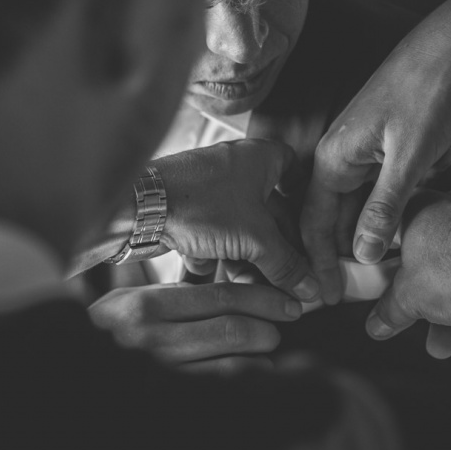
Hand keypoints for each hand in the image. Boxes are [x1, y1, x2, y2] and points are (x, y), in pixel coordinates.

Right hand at [87, 281, 302, 372]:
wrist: (76, 374)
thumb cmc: (112, 330)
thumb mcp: (132, 299)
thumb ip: (178, 292)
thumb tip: (237, 284)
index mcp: (146, 306)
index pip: (219, 297)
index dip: (262, 298)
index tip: (288, 302)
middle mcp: (153, 341)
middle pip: (232, 331)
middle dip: (268, 327)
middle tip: (282, 325)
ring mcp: (161, 375)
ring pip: (233, 366)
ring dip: (261, 358)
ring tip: (268, 351)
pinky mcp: (170, 401)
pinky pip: (222, 393)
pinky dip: (247, 384)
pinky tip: (254, 376)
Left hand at [156, 139, 320, 301]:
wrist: (138, 208)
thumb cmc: (197, 203)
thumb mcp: (255, 238)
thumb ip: (286, 264)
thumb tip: (307, 286)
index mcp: (260, 159)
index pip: (294, 170)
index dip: (304, 198)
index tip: (312, 227)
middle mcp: (236, 171)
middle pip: (270, 212)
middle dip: (278, 250)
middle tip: (289, 280)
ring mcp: (210, 192)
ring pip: (241, 230)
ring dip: (250, 261)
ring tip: (254, 290)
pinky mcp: (189, 212)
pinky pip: (215, 237)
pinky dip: (220, 259)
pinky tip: (221, 281)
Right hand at [300, 8, 450, 296]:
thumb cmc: (428, 93)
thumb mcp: (410, 158)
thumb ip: (384, 208)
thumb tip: (362, 255)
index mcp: (334, 160)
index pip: (313, 224)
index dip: (320, 263)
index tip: (329, 297)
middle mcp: (339, 157)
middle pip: (338, 218)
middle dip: (362, 248)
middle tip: (386, 281)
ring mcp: (361, 151)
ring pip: (367, 202)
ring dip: (397, 216)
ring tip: (430, 221)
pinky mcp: (383, 146)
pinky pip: (388, 184)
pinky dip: (414, 190)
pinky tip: (449, 173)